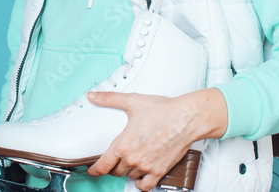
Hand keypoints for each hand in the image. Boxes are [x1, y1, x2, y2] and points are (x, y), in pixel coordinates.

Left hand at [84, 88, 227, 190]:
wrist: (186, 118)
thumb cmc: (162, 110)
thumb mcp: (132, 101)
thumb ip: (109, 99)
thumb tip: (93, 96)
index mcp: (124, 144)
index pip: (103, 165)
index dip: (94, 170)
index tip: (92, 170)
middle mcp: (133, 159)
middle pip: (115, 171)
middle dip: (112, 166)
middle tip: (113, 160)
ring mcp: (147, 167)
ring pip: (129, 177)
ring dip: (126, 172)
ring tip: (127, 163)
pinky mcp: (160, 171)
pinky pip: (145, 185)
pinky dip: (140, 183)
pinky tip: (139, 176)